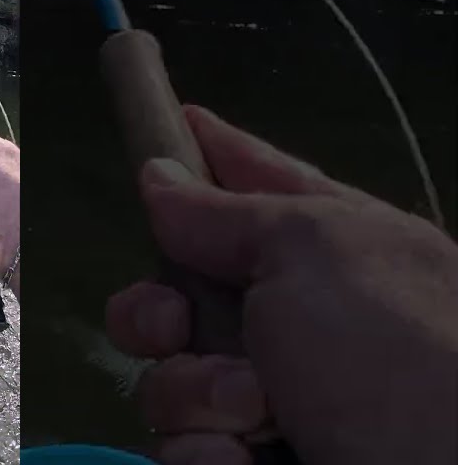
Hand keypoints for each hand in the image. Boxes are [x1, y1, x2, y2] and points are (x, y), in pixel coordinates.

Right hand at [105, 105, 457, 464]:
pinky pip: (183, 447)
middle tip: (174, 324)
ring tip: (255, 412)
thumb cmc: (394, 358)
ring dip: (196, 392)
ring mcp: (273, 398)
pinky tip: (248, 458)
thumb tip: (159, 174)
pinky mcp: (249, 459)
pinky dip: (209, 454)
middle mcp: (298, 319)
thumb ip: (226, 212)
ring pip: (168, 377)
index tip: (164, 119)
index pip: (254, 181)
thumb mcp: (315, 253)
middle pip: (177, 291)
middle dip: (156, 311)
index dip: (206, 152)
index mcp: (332, 246)